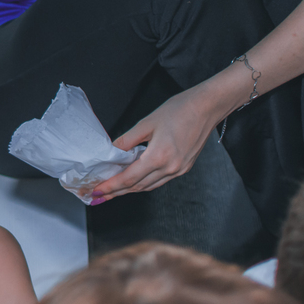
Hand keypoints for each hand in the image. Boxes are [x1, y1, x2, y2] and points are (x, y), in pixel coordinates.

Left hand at [91, 87, 221, 202]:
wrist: (207, 107)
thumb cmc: (180, 110)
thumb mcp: (146, 123)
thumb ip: (127, 140)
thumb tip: (112, 152)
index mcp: (159, 157)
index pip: (129, 178)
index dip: (111, 186)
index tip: (97, 191)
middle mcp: (170, 168)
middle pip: (137, 186)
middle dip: (117, 192)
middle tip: (99, 196)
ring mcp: (179, 170)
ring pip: (149, 186)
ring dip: (130, 190)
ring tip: (113, 191)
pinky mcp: (184, 168)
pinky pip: (160, 181)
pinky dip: (145, 183)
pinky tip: (135, 181)